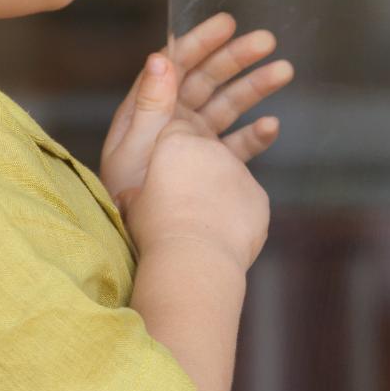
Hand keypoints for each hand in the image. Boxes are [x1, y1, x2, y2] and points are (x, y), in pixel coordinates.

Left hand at [100, 14, 291, 207]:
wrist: (157, 248)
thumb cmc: (132, 200)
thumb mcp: (135, 149)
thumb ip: (150, 105)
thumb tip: (161, 58)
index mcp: (147, 113)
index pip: (174, 67)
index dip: (199, 43)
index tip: (227, 24)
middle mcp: (172, 124)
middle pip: (206, 80)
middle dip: (236, 58)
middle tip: (267, 40)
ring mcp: (195, 146)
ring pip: (228, 107)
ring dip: (255, 88)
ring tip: (284, 70)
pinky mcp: (214, 169)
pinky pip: (239, 145)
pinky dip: (256, 134)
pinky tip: (271, 125)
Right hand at [131, 103, 270, 273]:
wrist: (195, 260)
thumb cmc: (157, 230)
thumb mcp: (133, 206)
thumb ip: (137, 192)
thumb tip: (130, 197)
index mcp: (177, 143)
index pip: (176, 130)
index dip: (171, 150)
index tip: (166, 170)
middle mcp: (212, 149)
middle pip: (206, 148)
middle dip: (197, 167)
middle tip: (184, 197)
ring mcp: (240, 171)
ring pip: (229, 173)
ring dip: (218, 190)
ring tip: (202, 220)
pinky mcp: (259, 195)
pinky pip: (247, 198)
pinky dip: (237, 211)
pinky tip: (220, 231)